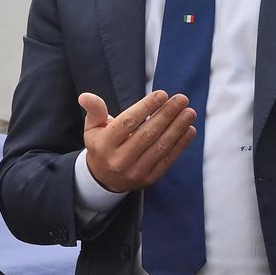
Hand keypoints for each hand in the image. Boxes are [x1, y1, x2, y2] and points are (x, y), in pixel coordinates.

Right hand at [78, 90, 196, 192]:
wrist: (103, 180)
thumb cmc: (101, 146)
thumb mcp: (93, 128)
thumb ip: (94, 110)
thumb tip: (85, 96)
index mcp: (105, 145)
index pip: (128, 122)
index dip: (146, 107)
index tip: (162, 94)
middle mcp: (120, 160)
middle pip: (148, 134)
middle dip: (167, 114)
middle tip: (182, 99)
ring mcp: (136, 172)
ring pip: (160, 147)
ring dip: (178, 128)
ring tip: (189, 112)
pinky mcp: (149, 179)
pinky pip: (168, 160)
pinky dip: (181, 145)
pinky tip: (189, 130)